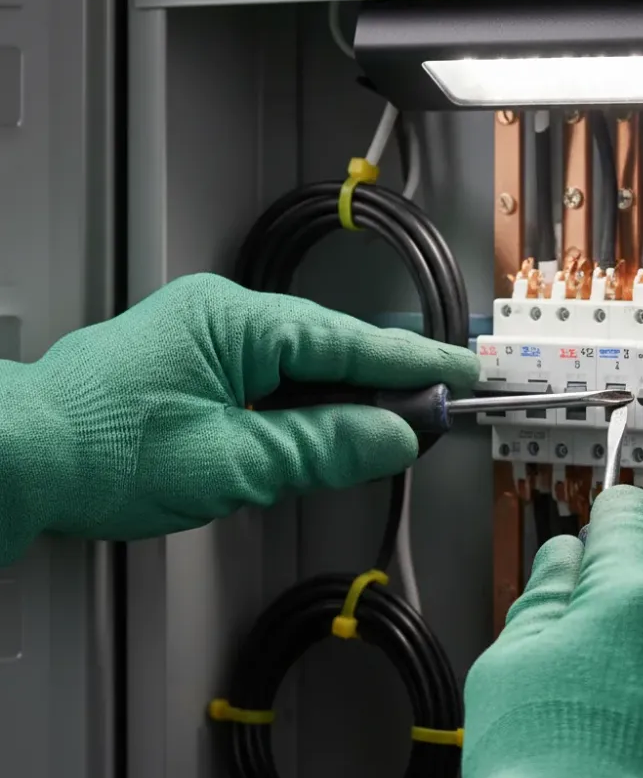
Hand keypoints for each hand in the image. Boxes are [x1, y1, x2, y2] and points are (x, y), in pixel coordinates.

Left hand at [0, 273, 477, 563]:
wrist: (15, 459)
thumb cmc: (99, 451)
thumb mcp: (233, 461)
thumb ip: (324, 446)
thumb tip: (394, 434)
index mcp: (236, 321)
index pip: (351, 342)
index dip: (416, 361)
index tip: (462, 372)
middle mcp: (222, 316)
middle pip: (331, 349)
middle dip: (386, 383)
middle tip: (437, 411)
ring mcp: (204, 337)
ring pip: (301, 366)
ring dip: (345, 399)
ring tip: (390, 429)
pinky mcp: (192, 365)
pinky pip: (269, 378)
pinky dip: (304, 406)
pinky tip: (324, 431)